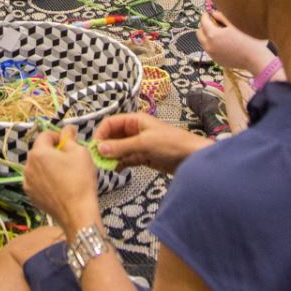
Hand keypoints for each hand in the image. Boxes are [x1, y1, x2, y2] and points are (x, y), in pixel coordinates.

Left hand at [23, 127, 100, 231]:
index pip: (45, 135)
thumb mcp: (80, 153)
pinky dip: (45, 180)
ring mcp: (27, 182)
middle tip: (69, 159)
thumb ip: (70, 138)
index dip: (58, 136)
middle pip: (40, 151)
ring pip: (38, 166)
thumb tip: (68, 129)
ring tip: (65, 174)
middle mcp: (28, 166)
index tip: (69, 143)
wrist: (78, 214)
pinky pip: (37, 181)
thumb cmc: (80, 180)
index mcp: (38, 153)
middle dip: (53, 152)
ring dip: (48, 166)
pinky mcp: (31, 195)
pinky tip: (59, 186)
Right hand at [94, 113, 210, 173]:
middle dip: (105, 146)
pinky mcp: (144, 157)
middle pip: (113, 136)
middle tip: (98, 159)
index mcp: (134, 120)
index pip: (110, 123)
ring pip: (119, 149)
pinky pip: (127, 158)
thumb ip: (121, 147)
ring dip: (112, 156)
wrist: (195, 159)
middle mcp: (135, 131)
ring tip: (105, 166)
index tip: (94, 147)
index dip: (101, 133)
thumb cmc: (171, 144)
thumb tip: (99, 148)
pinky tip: (116, 169)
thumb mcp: (144, 143)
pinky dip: (121, 163)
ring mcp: (139, 144)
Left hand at [197, 11, 272, 74]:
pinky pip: (210, 50)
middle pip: (199, 32)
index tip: (209, 13)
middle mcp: (208, 45)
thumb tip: (214, 13)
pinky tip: (224, 44)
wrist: (256, 59)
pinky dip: (213, 45)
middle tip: (214, 23)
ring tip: (219, 34)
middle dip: (205, 26)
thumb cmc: (248, 40)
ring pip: (203, 42)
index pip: (203, 21)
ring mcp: (211, 54)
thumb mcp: (234, 25)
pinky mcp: (216, 60)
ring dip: (208, 36)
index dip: (205, 15)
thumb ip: (222, 17)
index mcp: (212, 34)